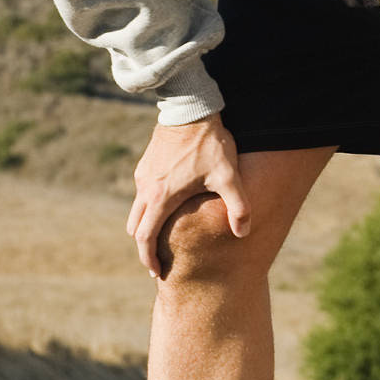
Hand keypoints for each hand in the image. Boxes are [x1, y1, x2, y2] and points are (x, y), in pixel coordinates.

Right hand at [127, 116, 250, 278]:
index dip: (149, 258)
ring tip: (164, 234)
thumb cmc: (210, 143)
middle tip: (159, 259)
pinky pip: (142, 192)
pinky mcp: (146, 162)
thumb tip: (243, 233)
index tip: (157, 272)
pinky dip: (149, 205)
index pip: (145, 238)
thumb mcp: (229, 176)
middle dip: (146, 245)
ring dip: (146, 224)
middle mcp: (146, 188)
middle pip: (136, 227)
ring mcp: (143, 174)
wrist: (190, 107)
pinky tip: (169, 204)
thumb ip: (238, 206)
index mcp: (161, 197)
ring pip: (137, 209)